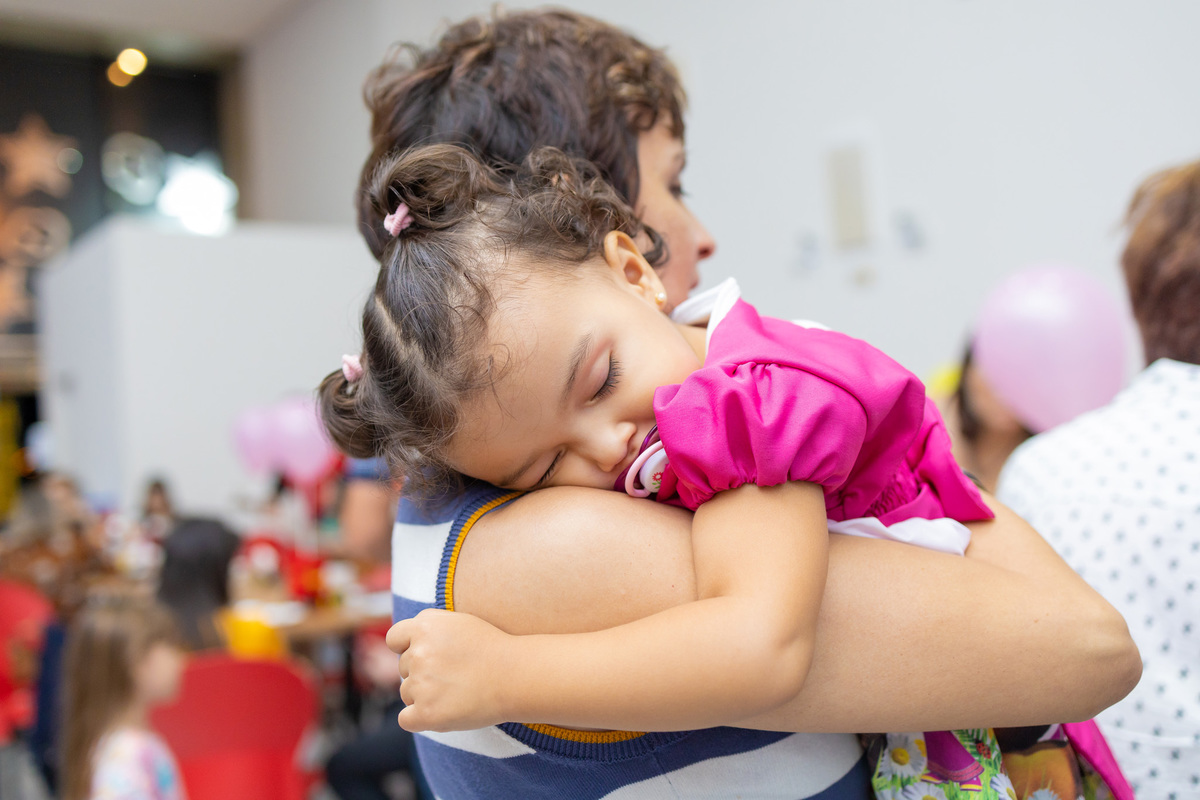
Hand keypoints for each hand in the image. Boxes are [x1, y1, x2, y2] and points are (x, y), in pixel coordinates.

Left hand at [385, 608, 511, 731]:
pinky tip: (442, 712)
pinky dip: (420, 718)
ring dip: (424, 695)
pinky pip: (406, 719)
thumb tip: (405, 642)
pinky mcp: (426, 713)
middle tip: (454, 674)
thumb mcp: (459, 623)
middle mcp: (418, 653)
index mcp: (424, 626)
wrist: (517, 676)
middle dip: (422, 672)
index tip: (428, 655)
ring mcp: (420, 684)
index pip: (395, 639)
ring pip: (407, 693)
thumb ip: (428, 628)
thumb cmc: (492, 648)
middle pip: (403, 668)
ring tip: (456, 691)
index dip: (408, 647)